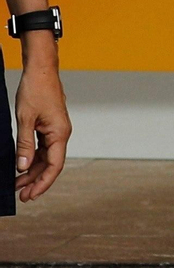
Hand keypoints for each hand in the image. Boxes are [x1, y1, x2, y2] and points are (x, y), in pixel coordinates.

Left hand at [13, 60, 69, 201]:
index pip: (54, 165)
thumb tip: (22, 167)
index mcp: (60, 133)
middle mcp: (61, 133)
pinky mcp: (50, 126)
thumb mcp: (25, 119)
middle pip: (51, 164)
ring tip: (18, 185)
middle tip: (22, 196)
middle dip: (36, 181)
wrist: (41, 71)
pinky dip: (32, 159)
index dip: (43, 183)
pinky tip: (22, 166)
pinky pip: (43, 148)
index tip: (31, 195)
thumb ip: (24, 145)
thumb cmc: (36, 91)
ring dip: (33, 172)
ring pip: (46, 157)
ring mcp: (56, 130)